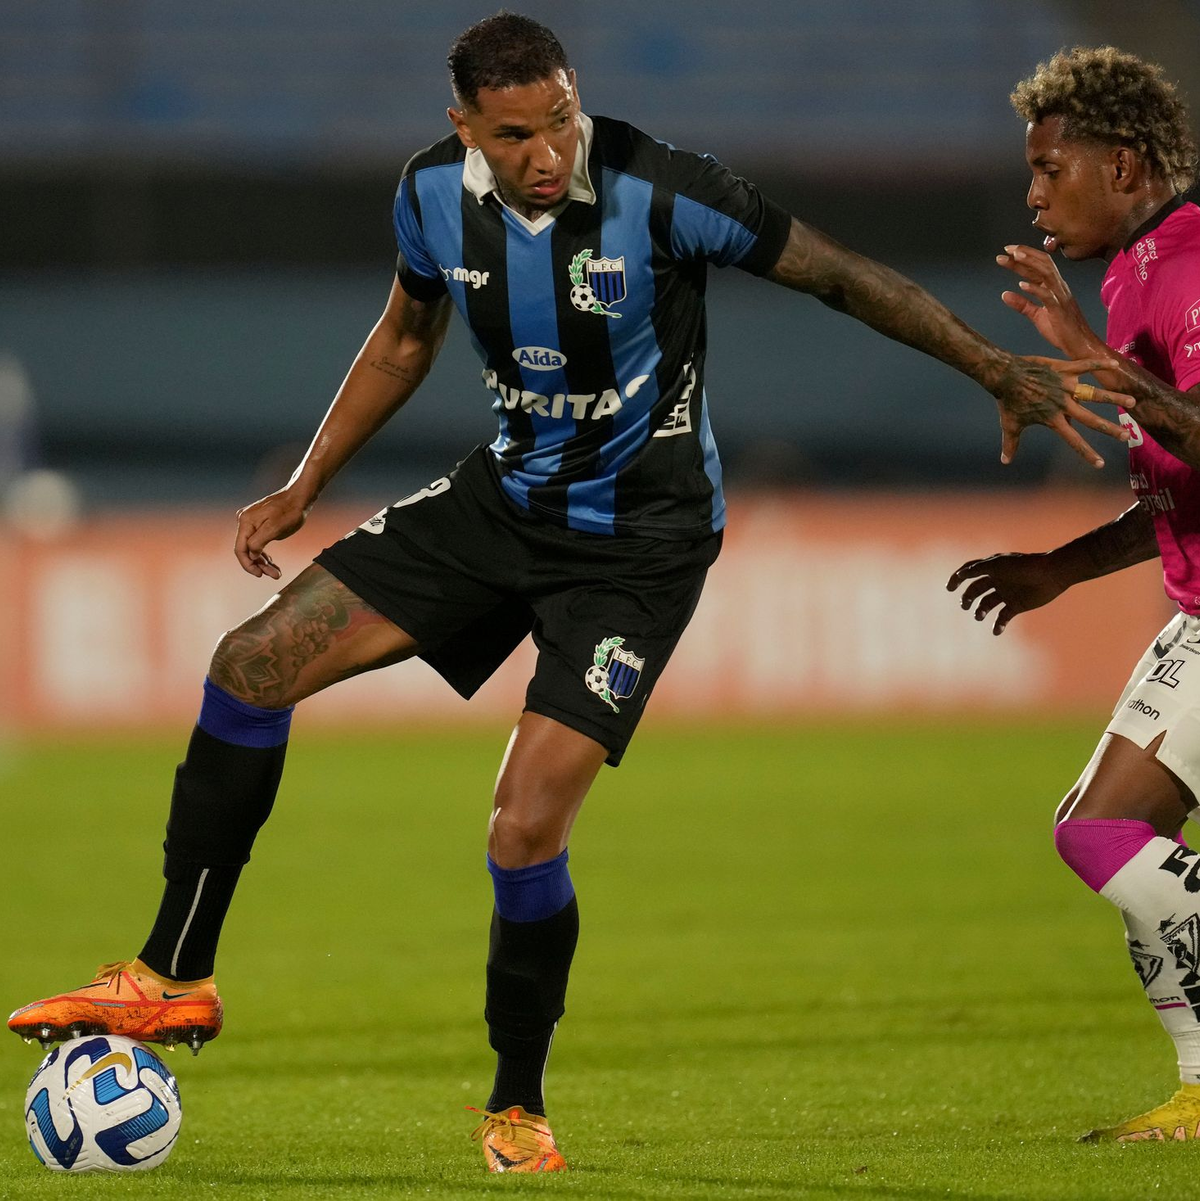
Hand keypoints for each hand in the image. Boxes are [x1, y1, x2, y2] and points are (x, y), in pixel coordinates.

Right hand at [233, 487, 311, 577]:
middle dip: (259, 565)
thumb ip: (259, 542)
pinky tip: (272, 562)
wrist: (299, 498)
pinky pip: (258, 542)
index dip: (248, 564)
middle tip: (274, 575)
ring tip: (276, 572)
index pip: (240, 549)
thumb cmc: (290, 511)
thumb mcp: (275, 528)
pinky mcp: (259, 524)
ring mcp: (251, 522)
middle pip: (247, 550)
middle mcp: (244, 521)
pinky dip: (264, 553)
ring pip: (253, 548)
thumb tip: (251, 555)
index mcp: (245, 522)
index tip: (259, 575)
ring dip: (263, 562)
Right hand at [946, 552, 1065, 634]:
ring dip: (980, 611)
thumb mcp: (998, 565)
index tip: (949, 588)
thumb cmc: (1025, 566)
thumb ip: (978, 569)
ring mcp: (1007, 593)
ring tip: (979, 616)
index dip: (957, 579)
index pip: (969, 572)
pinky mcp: (1017, 605)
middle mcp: (998, 580)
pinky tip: (996, 630)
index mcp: (992, 568)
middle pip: (976, 590)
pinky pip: (1003, 617)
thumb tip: (960, 574)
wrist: (1052, 574)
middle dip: (967, 598)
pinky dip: (998, 625)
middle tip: (965, 606)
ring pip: (986, 604)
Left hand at [991, 353, 1133, 468]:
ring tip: (1132, 402)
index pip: (1074, 440)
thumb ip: (1011, 444)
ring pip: (1095, 393)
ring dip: (1114, 398)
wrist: (1005, 376)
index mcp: (1053, 419)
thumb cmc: (1008, 402)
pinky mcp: (1063, 370)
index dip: (1087, 453)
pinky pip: (1085, 366)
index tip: (1100, 464)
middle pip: (1091, 420)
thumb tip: (1004, 461)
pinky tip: (1114, 365)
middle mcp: (1063, 404)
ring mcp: (1065, 386)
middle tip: (1126, 435)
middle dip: (1110, 429)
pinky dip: (1099, 364)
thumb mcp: (1010, 425)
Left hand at [996, 244, 1099, 358]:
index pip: (1037, 267)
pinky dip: (1035, 289)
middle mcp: (1058, 287)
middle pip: (1042, 264)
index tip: (1006, 252)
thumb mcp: (1036, 316)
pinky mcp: (1060, 309)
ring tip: (1014, 257)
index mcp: (1053, 287)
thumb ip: (1022, 304)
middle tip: (1006, 249)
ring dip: (1029, 264)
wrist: (1079, 345)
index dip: (1022, 258)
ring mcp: (1060, 297)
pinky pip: (1048, 296)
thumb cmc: (1061, 330)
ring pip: (1046, 273)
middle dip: (1024, 254)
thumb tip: (1004, 294)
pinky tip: (1022, 284)